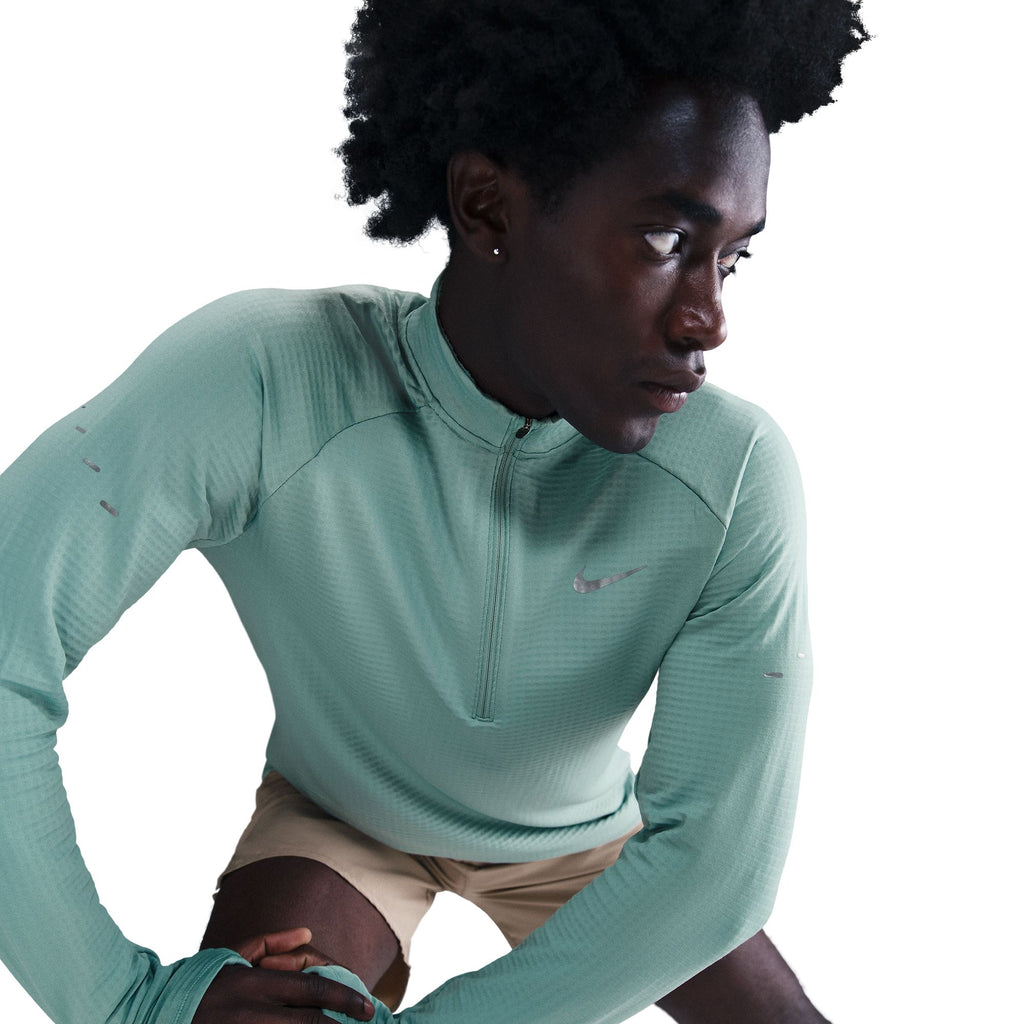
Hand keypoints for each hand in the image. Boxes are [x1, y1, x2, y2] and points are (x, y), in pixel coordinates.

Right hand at [195, 927, 374, 1022]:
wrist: (152, 1014)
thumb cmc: (198, 984)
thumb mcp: (233, 956)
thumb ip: (272, 943)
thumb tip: (309, 933)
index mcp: (254, 984)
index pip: (312, 990)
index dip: (346, 999)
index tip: (369, 1007)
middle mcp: (251, 1013)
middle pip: (311, 1022)